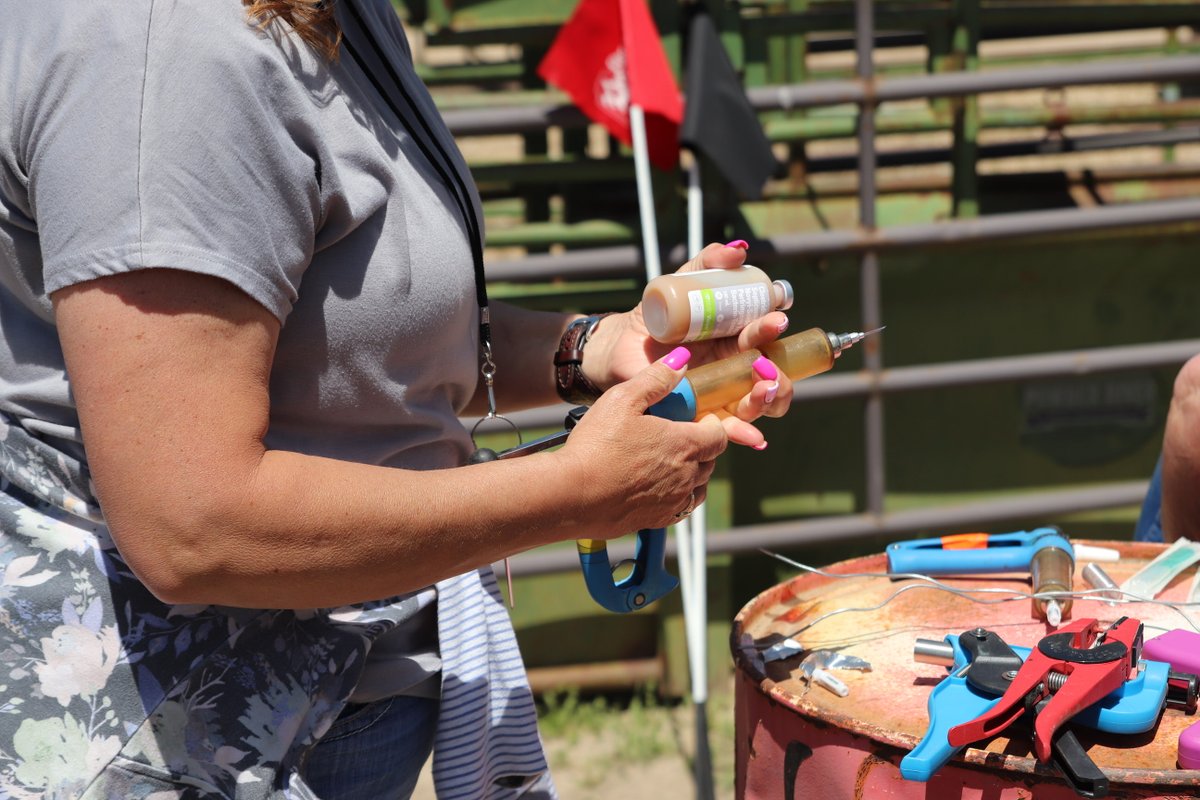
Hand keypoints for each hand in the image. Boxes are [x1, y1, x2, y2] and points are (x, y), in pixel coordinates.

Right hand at [557, 349, 726, 536]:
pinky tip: (657, 486)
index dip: (712, 424)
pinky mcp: (657, 521)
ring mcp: (673, 502)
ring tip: (669, 461)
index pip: (719, 435)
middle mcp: (687, 476)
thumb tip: (681, 361)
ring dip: (692, 473)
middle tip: (678, 436)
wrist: (571, 495)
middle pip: (711, 460)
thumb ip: (655, 379)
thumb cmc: (596, 445)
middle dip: (702, 446)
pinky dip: (677, 496)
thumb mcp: (623, 399)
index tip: (697, 418)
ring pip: (698, 487)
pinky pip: (681, 509)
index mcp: (685, 445)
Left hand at [582, 242, 793, 447]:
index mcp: (736, 336)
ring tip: (764, 391)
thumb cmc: (652, 317)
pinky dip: (746, 435)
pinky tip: (754, 439)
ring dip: (770, 399)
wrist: (617, 348)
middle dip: (780, 369)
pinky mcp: (705, 418)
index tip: (776, 317)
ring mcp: (724, 394)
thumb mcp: (680, 283)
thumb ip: (706, 264)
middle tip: (768, 362)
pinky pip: (731, 430)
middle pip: (773, 373)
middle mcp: (737, 367)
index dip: (775, 328)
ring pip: (760, 403)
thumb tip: (739, 251)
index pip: (768, 334)